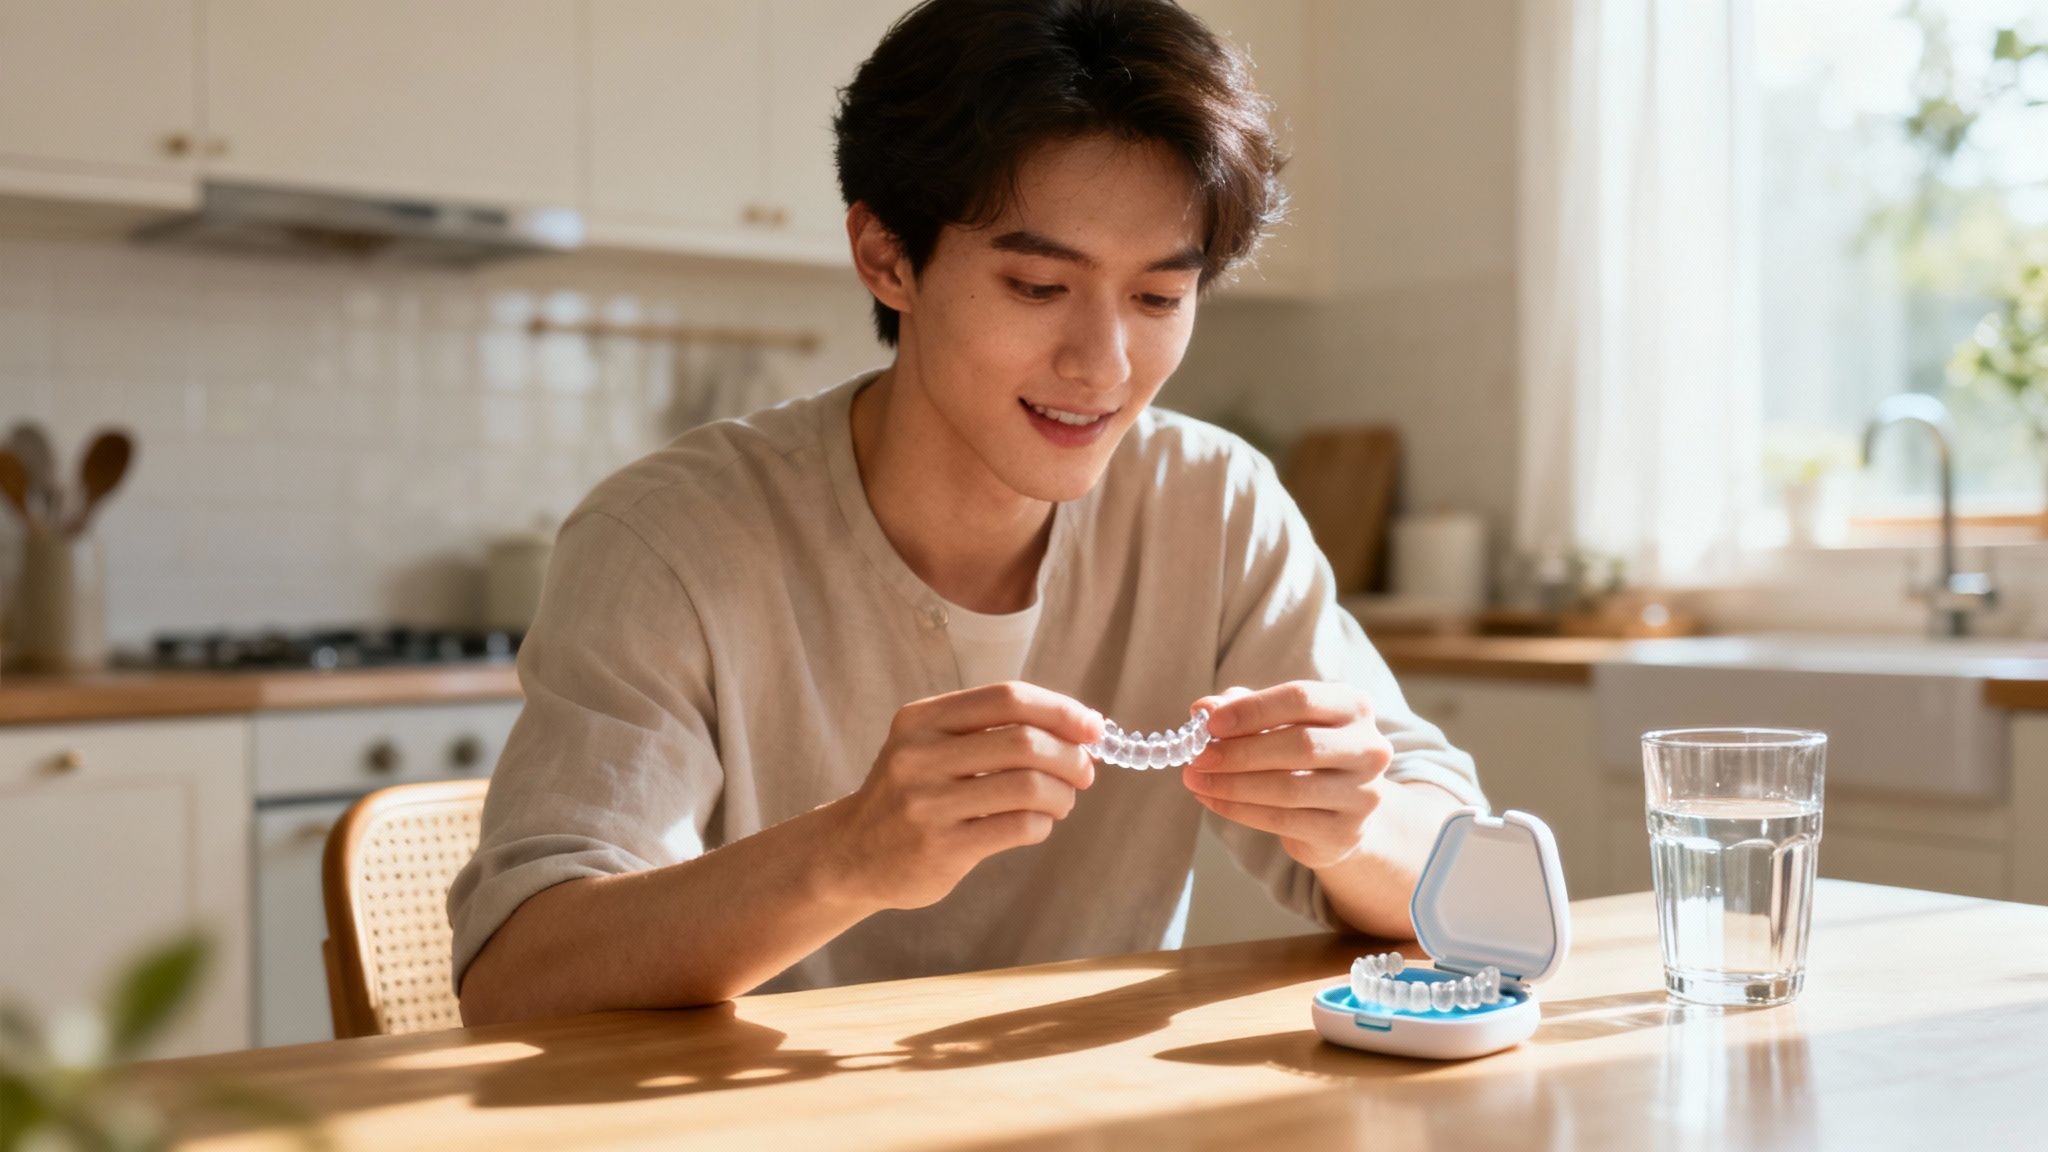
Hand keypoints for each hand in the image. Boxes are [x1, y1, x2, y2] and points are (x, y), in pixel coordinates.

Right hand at [827, 681, 1101, 909]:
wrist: (851, 853)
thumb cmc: (912, 794)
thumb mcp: (932, 746)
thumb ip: (993, 732)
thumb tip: (1082, 731)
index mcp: (922, 719)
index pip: (1008, 698)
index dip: (1061, 709)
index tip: (1093, 727)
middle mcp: (919, 755)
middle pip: (1024, 740)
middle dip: (1070, 755)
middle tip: (1084, 772)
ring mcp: (927, 803)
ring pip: (1028, 786)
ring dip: (1061, 795)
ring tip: (1061, 802)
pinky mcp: (941, 847)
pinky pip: (1018, 827)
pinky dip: (1042, 825)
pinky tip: (1036, 825)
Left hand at [1182, 681, 1394, 869]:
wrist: (1343, 811)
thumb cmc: (1304, 754)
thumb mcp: (1277, 722)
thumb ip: (1242, 708)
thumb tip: (1203, 708)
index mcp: (1354, 706)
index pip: (1300, 698)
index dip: (1251, 710)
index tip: (1209, 722)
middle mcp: (1368, 747)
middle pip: (1299, 744)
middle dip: (1239, 751)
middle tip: (1197, 757)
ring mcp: (1362, 793)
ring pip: (1288, 787)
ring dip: (1232, 784)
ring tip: (1195, 780)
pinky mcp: (1345, 831)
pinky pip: (1282, 820)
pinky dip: (1239, 810)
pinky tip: (1211, 800)